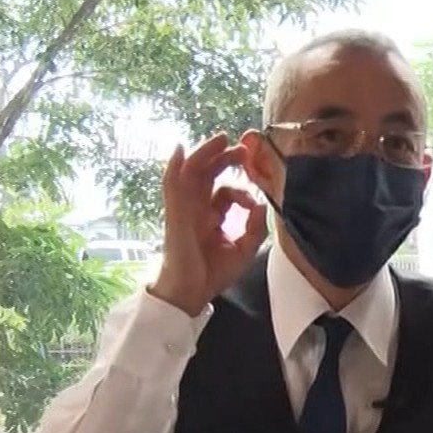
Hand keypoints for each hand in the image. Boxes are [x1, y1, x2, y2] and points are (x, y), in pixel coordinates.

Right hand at [145, 133, 267, 315]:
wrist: (190, 293)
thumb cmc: (212, 274)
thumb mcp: (244, 249)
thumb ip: (254, 227)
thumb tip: (260, 203)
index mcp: (211, 217)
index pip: (226, 191)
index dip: (242, 184)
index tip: (256, 184)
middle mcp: (197, 209)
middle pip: (208, 174)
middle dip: (224, 158)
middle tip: (242, 147)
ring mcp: (185, 209)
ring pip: (191, 173)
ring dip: (205, 154)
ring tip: (221, 139)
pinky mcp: (176, 214)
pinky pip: (172, 186)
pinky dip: (174, 167)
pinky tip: (180, 150)